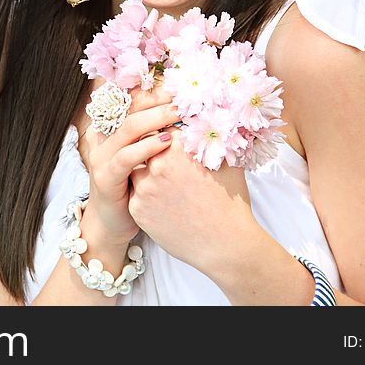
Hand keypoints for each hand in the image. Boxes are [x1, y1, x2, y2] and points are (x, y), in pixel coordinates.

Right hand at [81, 80, 181, 247]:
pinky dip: (146, 147)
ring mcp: (102, 156)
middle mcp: (104, 137)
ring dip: (155, 118)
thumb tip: (194, 116)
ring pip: (128, 127)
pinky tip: (166, 143)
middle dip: (159, 98)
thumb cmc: (139, 189)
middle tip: (184, 94)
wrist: (115, 225)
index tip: (182, 84)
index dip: (156, 89)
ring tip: (179, 112)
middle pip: (130, 107)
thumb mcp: (150, 159)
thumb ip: (162, 136)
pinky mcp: (105, 177)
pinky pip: (125, 157)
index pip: (134, 100)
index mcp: (115, 128)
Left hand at [128, 127, 258, 274]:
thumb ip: (210, 137)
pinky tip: (163, 198)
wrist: (225, 245)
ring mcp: (143, 188)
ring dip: (146, 169)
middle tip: (165, 155)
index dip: (167, 128)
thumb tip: (207, 119)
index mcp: (177, 149)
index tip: (172, 134)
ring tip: (166, 180)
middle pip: (144, 144)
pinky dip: (145, 192)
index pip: (161, 125)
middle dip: (152, 146)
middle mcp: (156, 165)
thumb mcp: (226, 162)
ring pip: (136, 167)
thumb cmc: (230, 203)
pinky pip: (134, 191)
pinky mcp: (137, 209)